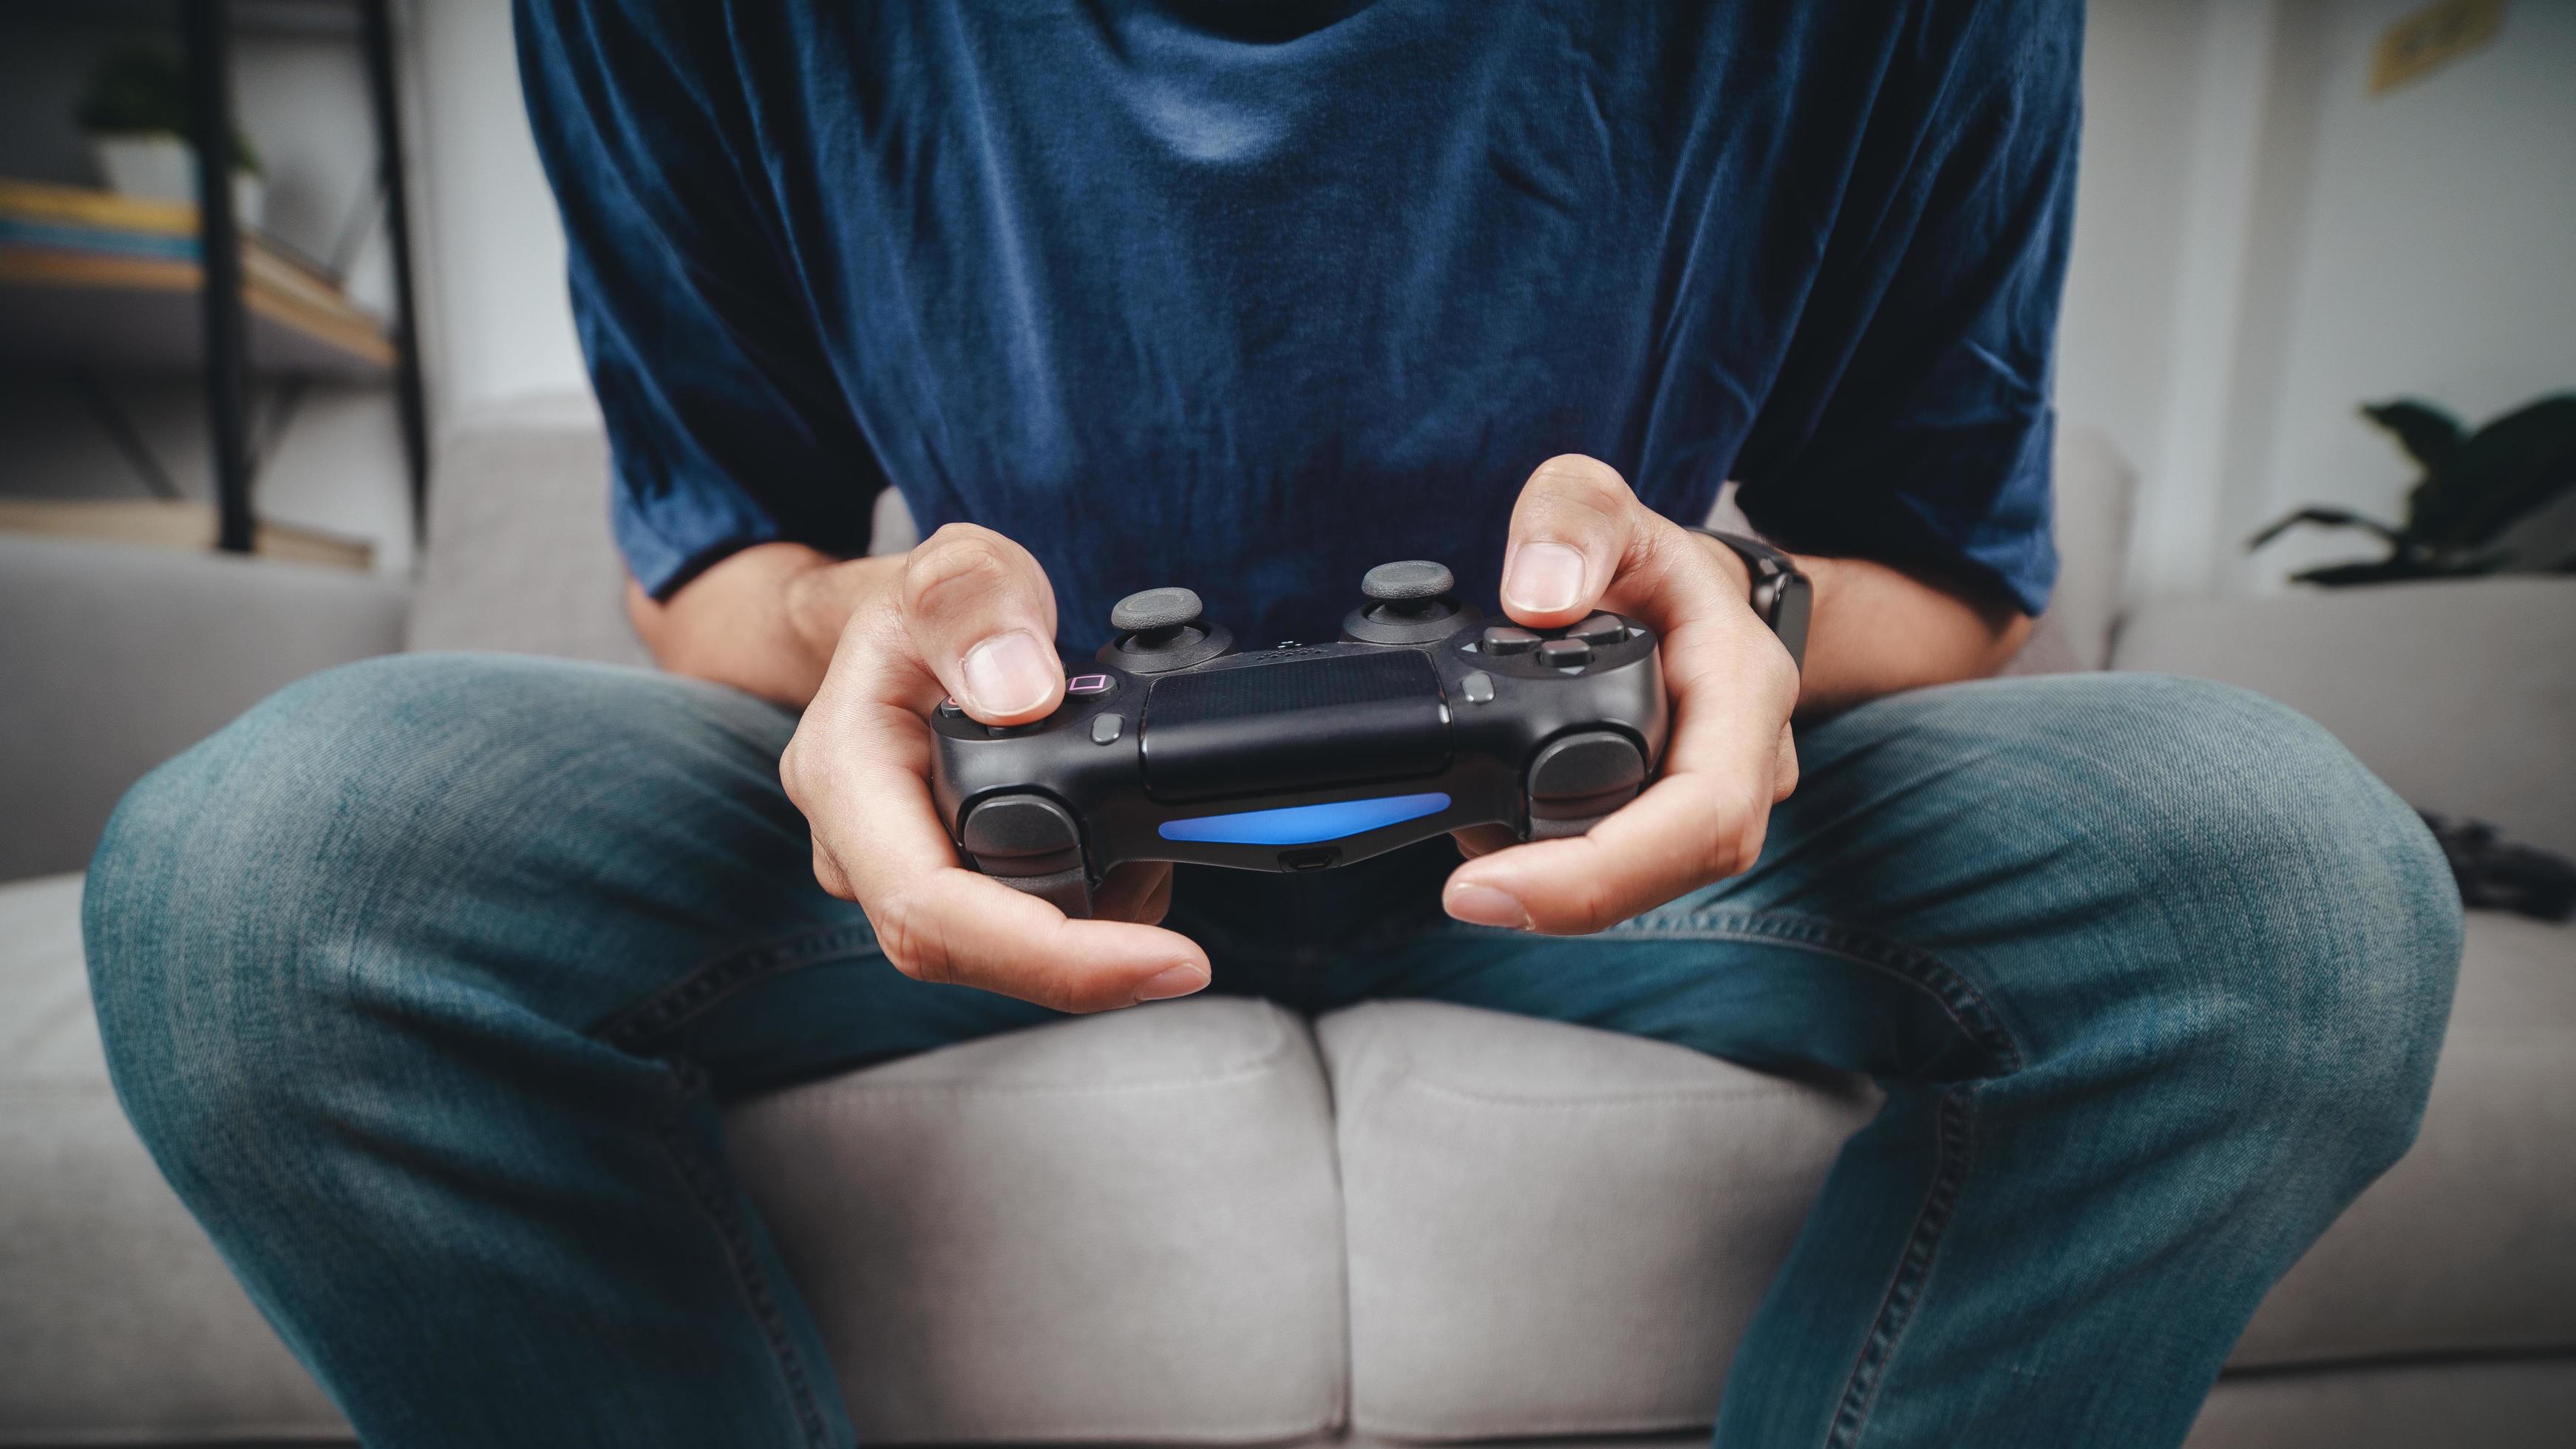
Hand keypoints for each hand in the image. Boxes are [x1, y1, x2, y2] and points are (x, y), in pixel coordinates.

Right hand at [779, 525, 1209, 1010]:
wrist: (905, 629)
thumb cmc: (933, 604)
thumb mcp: (959, 566)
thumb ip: (979, 606)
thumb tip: (1019, 695)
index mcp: (844, 774)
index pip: (929, 907)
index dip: (1045, 955)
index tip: (1162, 962)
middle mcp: (858, 846)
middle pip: (969, 952)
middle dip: (1087, 958)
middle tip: (1182, 940)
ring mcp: (897, 875)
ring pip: (996, 955)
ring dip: (1092, 939)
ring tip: (1157, 866)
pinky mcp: (945, 887)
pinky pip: (1012, 933)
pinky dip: (1085, 920)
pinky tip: (1130, 870)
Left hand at [1445, 456, 1800, 933]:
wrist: (1686, 595)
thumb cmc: (1646, 556)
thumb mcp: (1597, 501)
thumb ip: (1570, 523)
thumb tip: (1537, 600)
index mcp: (1745, 687)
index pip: (1704, 814)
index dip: (1602, 871)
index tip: (1488, 887)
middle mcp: (1750, 759)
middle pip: (1674, 865)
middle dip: (1567, 895)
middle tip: (1464, 893)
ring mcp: (1718, 801)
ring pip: (1648, 879)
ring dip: (1559, 888)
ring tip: (1473, 861)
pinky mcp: (1675, 827)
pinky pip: (1628, 869)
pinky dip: (1560, 874)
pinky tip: (1497, 853)